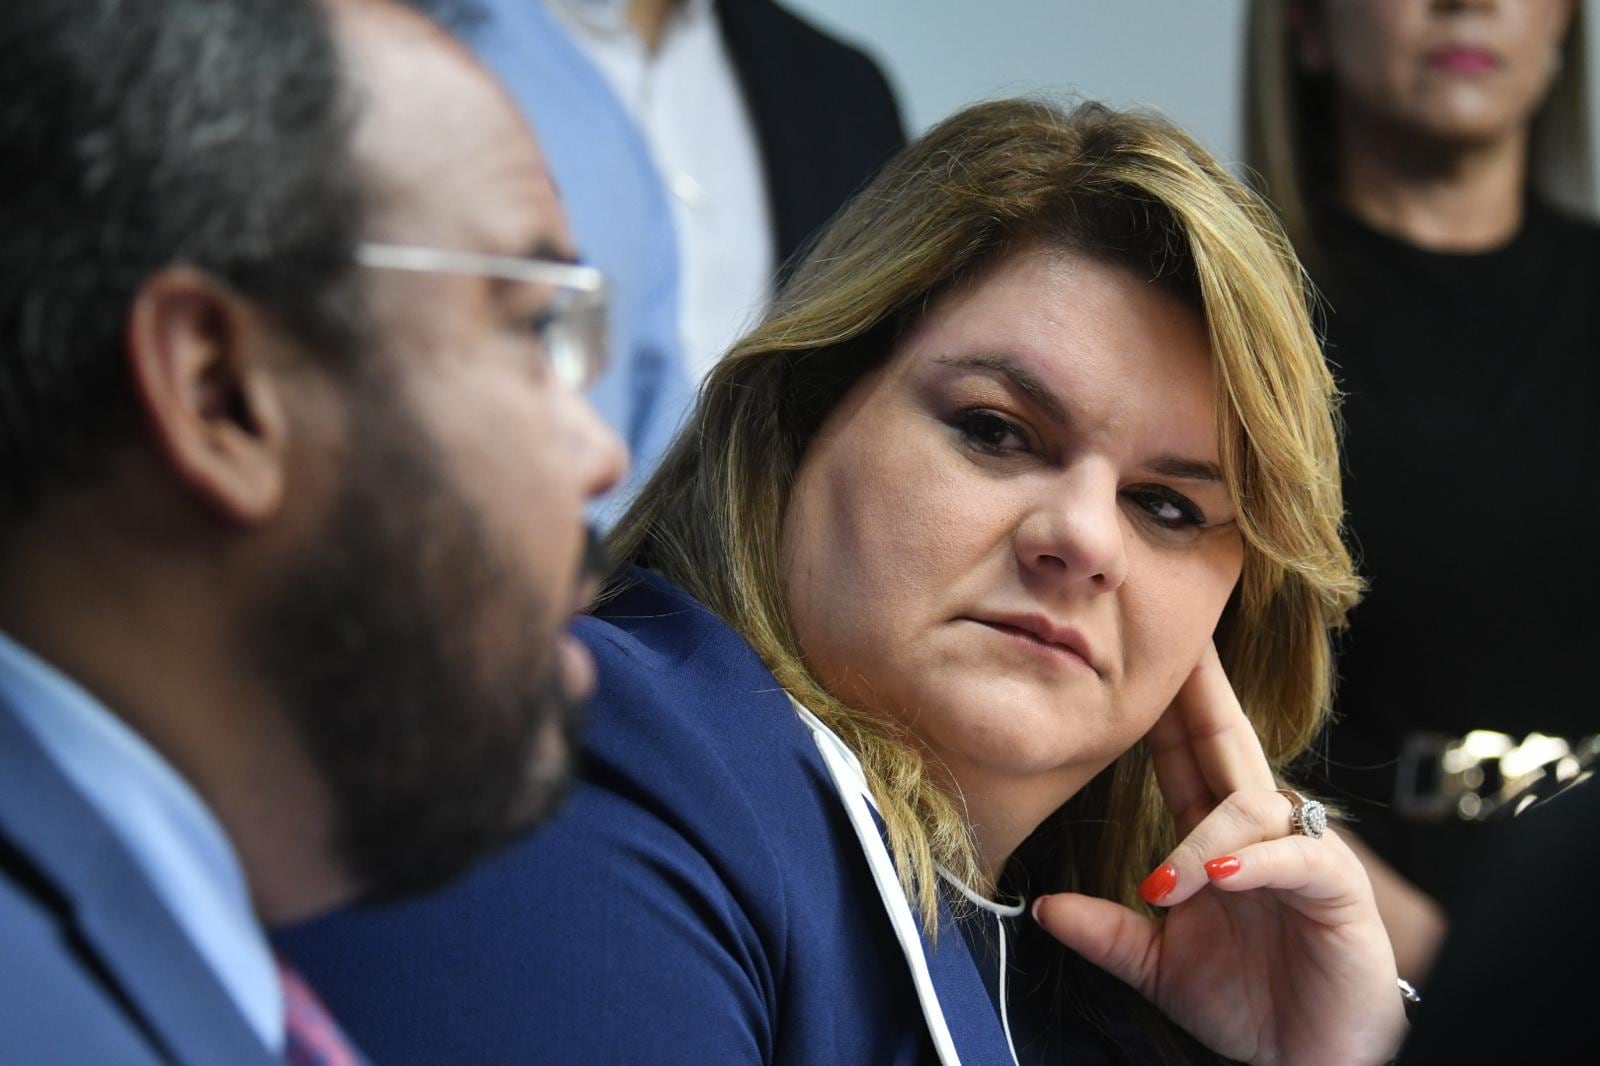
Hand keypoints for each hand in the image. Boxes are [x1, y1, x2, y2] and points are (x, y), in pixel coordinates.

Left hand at [1031, 644, 1405, 1065]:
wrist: (1317, 1061)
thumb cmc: (1252, 1001)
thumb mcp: (1161, 966)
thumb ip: (1108, 933)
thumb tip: (1043, 908)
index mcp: (1217, 837)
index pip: (1186, 757)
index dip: (1164, 709)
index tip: (1132, 660)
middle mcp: (1260, 831)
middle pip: (1228, 746)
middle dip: (1201, 695)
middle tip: (1179, 646)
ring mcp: (1302, 854)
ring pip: (1249, 809)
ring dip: (1202, 841)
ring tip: (1166, 885)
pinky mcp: (1337, 889)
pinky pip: (1297, 860)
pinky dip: (1258, 864)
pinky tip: (1224, 875)